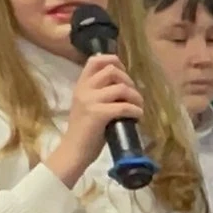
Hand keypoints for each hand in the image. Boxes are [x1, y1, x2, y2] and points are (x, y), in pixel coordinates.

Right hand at [47, 54, 144, 185]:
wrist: (73, 151)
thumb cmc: (85, 131)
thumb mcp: (88, 105)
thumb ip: (100, 93)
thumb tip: (124, 86)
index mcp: (81, 85)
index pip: (95, 60)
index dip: (113, 61)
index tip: (124, 74)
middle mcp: (84, 89)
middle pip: (112, 71)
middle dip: (129, 81)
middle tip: (134, 96)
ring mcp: (90, 101)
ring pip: (121, 88)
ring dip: (136, 97)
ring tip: (138, 107)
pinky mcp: (98, 114)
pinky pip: (124, 107)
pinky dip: (135, 111)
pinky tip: (137, 116)